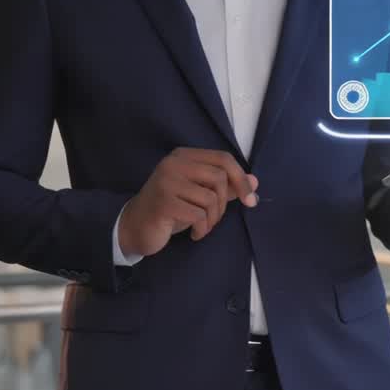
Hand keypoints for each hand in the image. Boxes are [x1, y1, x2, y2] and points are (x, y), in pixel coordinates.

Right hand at [118, 148, 258, 257]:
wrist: (134, 226)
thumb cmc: (170, 209)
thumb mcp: (199, 195)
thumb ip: (225, 187)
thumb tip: (254, 182)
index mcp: (184, 156)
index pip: (223, 158)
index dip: (241, 179)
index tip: (250, 200)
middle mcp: (174, 164)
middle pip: (219, 177)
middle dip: (224, 204)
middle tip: (213, 219)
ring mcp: (166, 182)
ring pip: (211, 198)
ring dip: (213, 219)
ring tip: (202, 226)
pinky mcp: (163, 203)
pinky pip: (198, 215)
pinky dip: (202, 228)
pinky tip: (194, 233)